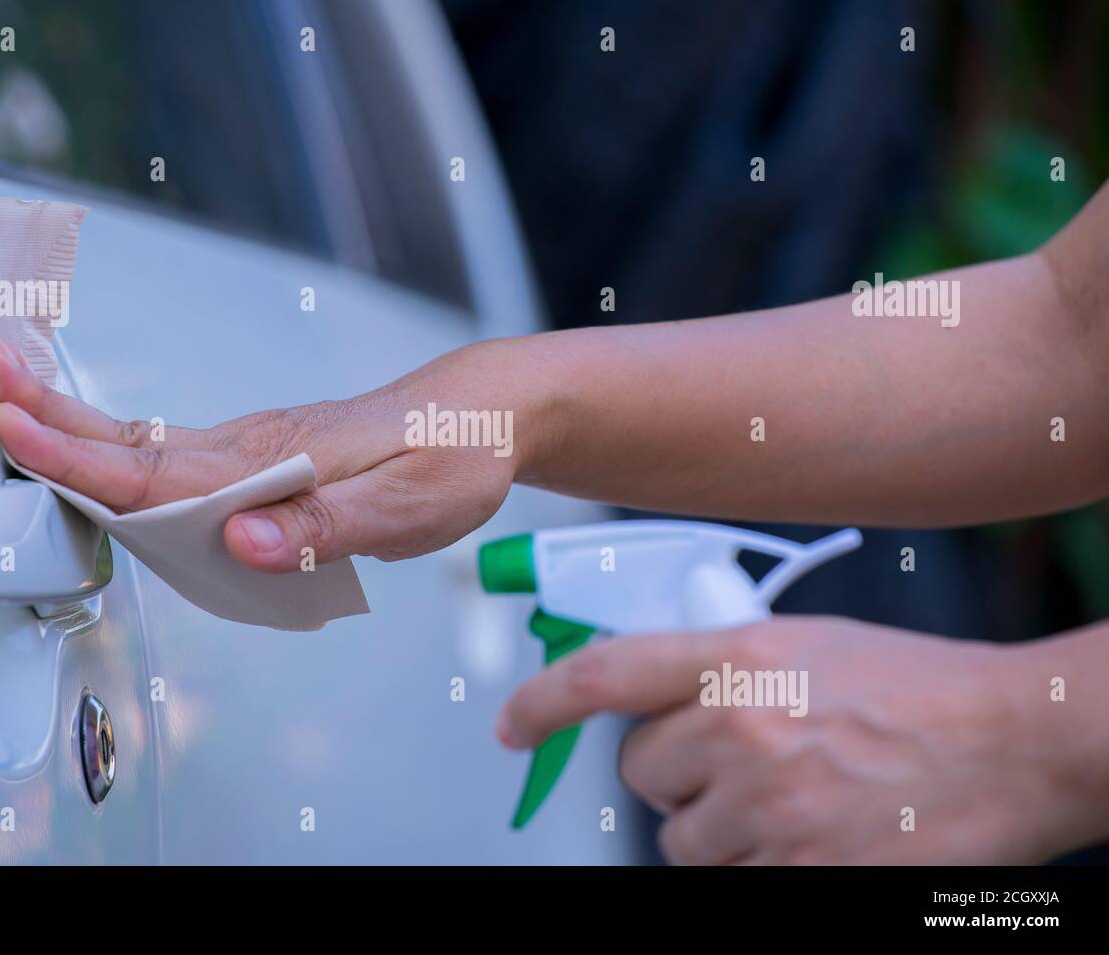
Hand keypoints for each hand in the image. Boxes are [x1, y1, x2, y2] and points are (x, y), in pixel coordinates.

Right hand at [0, 334, 539, 571]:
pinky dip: (125, 449)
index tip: (8, 422)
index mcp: (275, 460)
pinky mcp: (268, 454)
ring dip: (76, 428)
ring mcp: (257, 446)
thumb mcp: (406, 508)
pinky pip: (181, 455)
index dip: (80, 457)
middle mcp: (253, 447)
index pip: (159, 469)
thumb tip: (238, 542)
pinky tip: (102, 454)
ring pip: (151, 445)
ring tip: (11, 404)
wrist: (489, 411)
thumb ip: (320, 530)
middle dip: (51, 413)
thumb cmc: (455, 457)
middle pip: (135, 441)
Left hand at [497, 616, 1077, 863]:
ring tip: (798, 807)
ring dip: (722, 836)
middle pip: (641, 776)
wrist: (1017, 740)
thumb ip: (725, 668)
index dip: (541, 702)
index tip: (511, 725)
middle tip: (741, 772)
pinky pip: (733, 885)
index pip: (603, 673)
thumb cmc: (920, 689)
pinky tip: (815, 841)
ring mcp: (771, 806)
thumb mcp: (810, 644)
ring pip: (683, 843)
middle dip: (676, 780)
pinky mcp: (804, 871)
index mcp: (740, 656)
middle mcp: (742, 727)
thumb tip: (661, 706)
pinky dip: (759, 871)